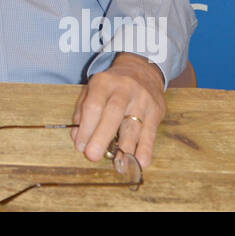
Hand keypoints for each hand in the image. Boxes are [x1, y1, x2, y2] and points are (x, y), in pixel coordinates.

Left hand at [71, 52, 165, 169]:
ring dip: (125, 148)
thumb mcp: (93, 89)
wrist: (141, 71)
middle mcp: (124, 89)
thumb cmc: (111, 86)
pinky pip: (150, 133)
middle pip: (113, 114)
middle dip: (102, 137)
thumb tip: (77, 138)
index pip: (93, 105)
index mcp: (104, 83)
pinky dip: (145, 149)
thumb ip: (83, 111)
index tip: (80, 146)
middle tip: (93, 156)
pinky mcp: (156, 111)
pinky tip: (140, 162)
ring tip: (117, 164)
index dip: (86, 127)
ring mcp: (142, 100)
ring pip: (133, 125)